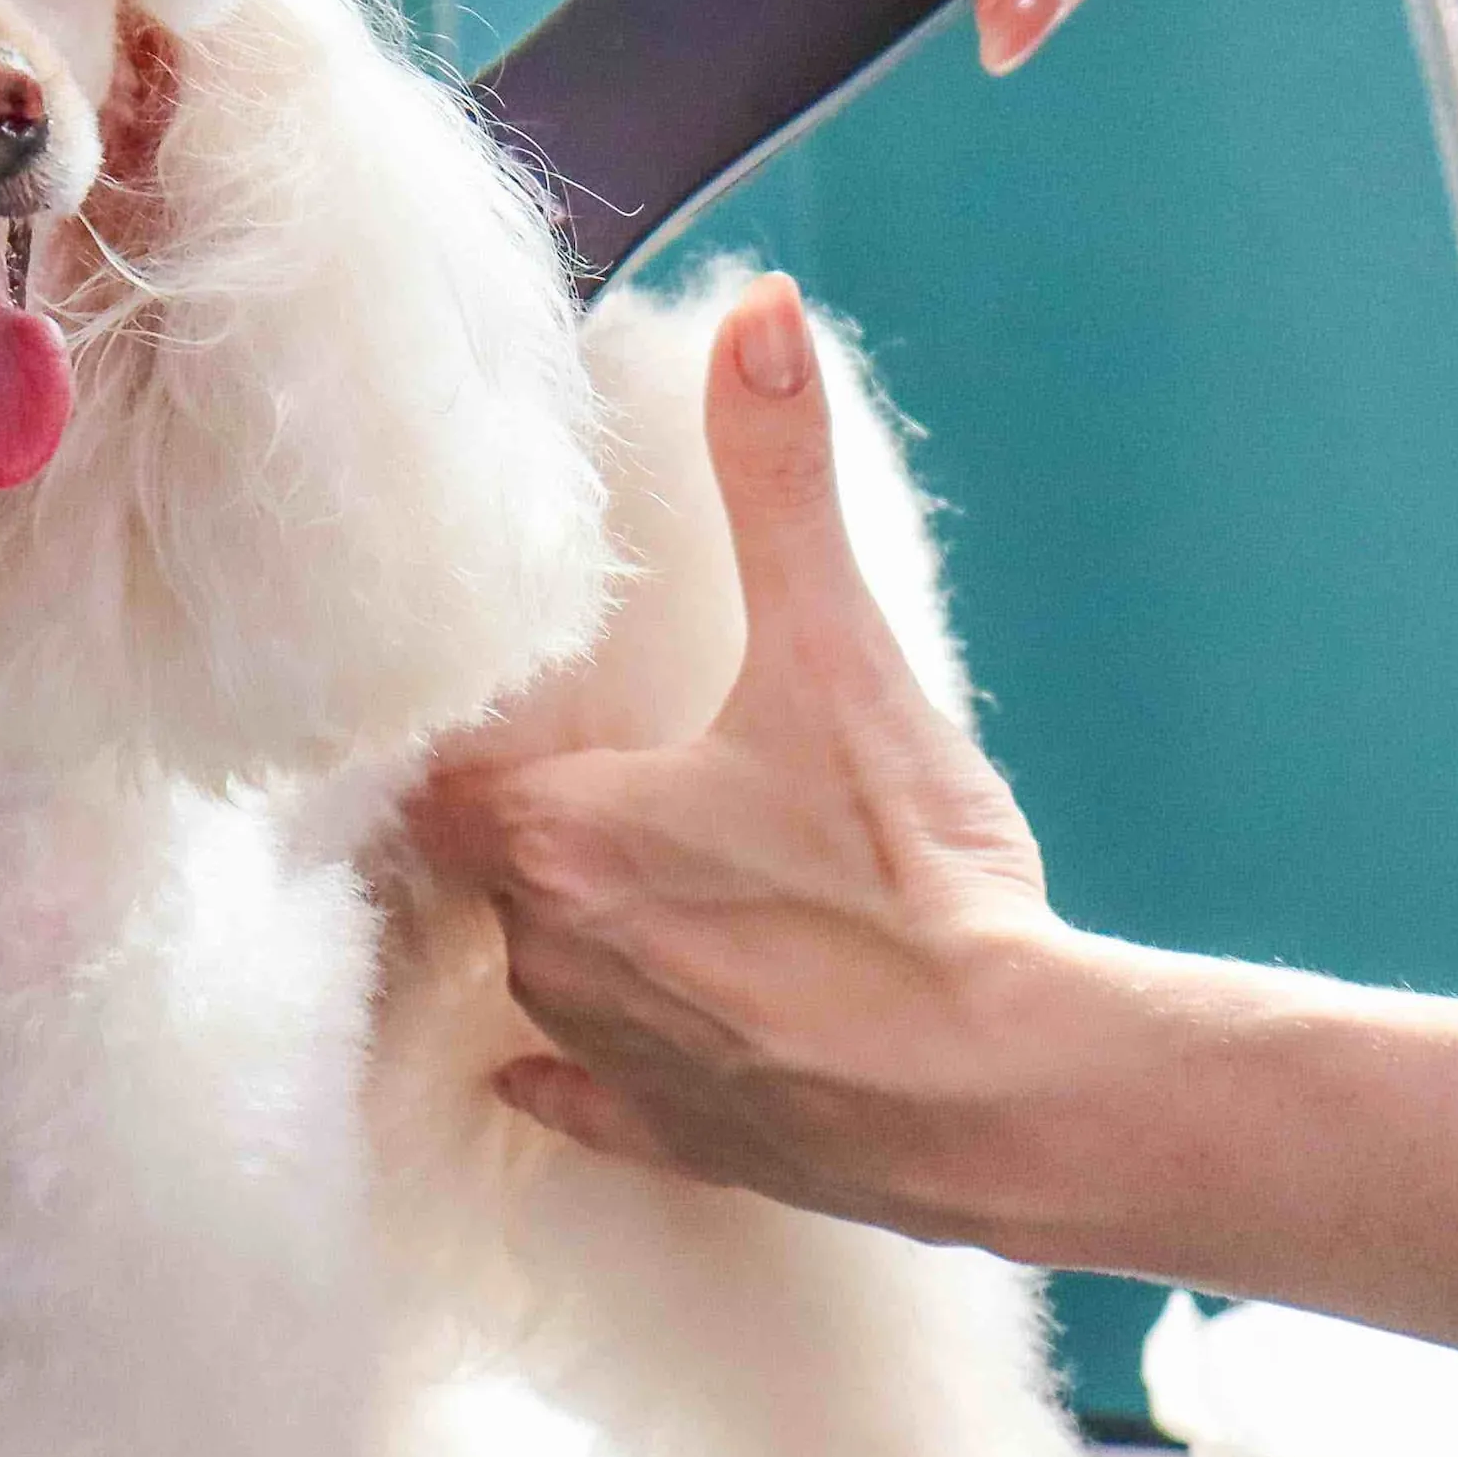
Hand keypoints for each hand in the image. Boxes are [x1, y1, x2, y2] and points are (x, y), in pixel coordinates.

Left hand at [408, 278, 1081, 1235]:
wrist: (1010, 1086)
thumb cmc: (912, 878)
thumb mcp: (843, 654)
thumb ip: (780, 483)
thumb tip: (758, 314)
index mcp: (557, 837)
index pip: (447, 775)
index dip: (485, 741)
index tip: (523, 716)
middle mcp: (554, 956)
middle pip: (497, 872)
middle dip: (547, 830)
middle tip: (615, 783)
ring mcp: (615, 1062)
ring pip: (547, 979)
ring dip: (587, 935)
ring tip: (660, 888)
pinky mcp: (681, 1143)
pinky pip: (582, 1102)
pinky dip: (577, 1077)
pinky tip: (557, 1065)